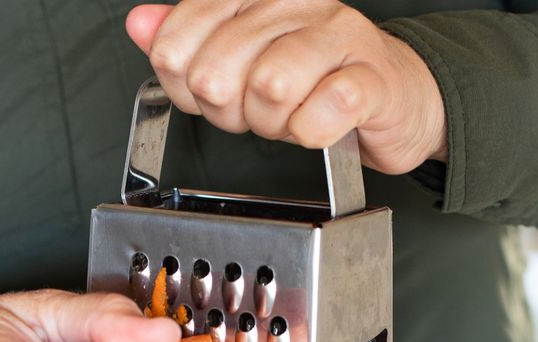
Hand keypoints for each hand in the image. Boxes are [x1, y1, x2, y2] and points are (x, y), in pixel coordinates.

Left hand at [127, 0, 447, 174]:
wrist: (396, 98)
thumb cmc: (317, 78)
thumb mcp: (242, 57)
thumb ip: (189, 39)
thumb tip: (141, 22)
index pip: (177, 44)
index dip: (186, 88)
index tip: (218, 94)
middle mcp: (295, 5)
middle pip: (216, 73)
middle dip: (229, 112)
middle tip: (257, 113)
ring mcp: (338, 37)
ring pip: (268, 87)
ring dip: (273, 123)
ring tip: (291, 118)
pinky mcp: (372, 78)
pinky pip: (323, 112)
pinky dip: (313, 132)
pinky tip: (321, 126)